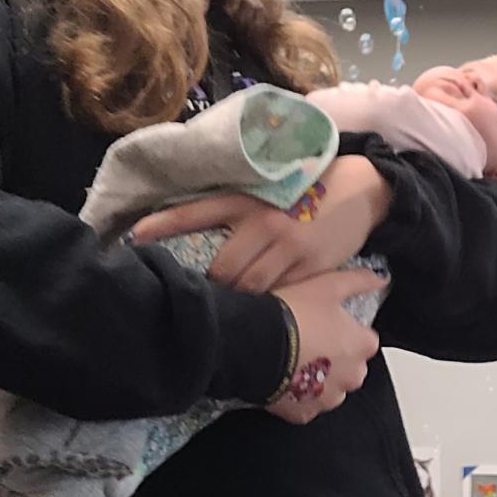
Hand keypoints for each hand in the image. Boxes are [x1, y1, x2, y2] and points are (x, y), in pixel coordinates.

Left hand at [130, 156, 392, 292]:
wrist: (362, 189)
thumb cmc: (311, 188)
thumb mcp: (272, 188)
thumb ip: (242, 210)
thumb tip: (210, 237)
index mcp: (249, 200)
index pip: (197, 212)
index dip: (163, 225)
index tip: (134, 236)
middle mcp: (264, 223)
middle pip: (223, 268)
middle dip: (212, 286)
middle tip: (202, 295)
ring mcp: (288, 246)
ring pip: (250, 286)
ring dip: (238, 298)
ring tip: (230, 308)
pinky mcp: (311, 266)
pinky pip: (281, 293)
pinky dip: (270, 301)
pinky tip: (266, 308)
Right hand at [267, 266, 384, 423]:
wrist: (252, 343)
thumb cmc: (291, 314)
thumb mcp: (327, 285)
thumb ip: (358, 281)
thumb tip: (380, 278)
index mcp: (362, 346)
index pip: (364, 339)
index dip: (344, 329)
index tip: (324, 323)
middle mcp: (352, 376)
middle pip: (349, 366)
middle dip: (333, 357)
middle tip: (306, 339)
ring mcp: (327, 397)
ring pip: (328, 387)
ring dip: (317, 377)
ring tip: (292, 358)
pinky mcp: (303, 412)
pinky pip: (304, 404)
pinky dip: (297, 394)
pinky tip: (282, 376)